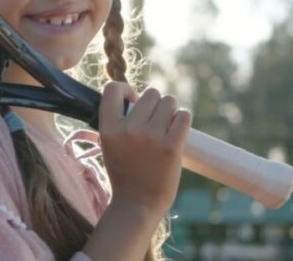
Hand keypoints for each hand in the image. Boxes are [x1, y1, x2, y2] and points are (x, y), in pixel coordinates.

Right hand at [98, 82, 191, 218]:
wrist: (137, 203)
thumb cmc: (124, 172)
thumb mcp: (109, 144)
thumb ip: (118, 121)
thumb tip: (137, 97)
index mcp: (108, 128)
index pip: (113, 89)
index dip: (125, 89)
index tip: (132, 100)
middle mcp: (129, 129)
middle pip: (150, 93)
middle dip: (154, 103)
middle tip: (153, 119)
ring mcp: (151, 137)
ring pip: (169, 101)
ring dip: (169, 110)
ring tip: (165, 126)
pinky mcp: (172, 146)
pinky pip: (183, 116)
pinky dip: (182, 119)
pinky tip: (177, 129)